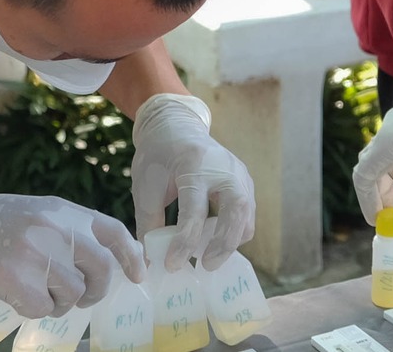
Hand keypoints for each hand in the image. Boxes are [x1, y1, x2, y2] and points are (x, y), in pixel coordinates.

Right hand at [0, 194, 143, 319]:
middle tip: (82, 298)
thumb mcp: (36, 213)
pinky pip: (44, 308)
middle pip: (102, 269)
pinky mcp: (17, 280)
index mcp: (65, 211)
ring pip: (74, 293)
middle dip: (97, 290)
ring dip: (61, 303)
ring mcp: (39, 254)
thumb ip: (67, 230)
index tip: (137, 275)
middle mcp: (58, 229)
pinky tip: (20, 298)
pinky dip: (36, 310)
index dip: (131, 256)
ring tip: (40, 294)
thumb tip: (97, 261)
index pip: (114, 232)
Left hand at [130, 95, 255, 270]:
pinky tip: (214, 243)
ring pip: (247, 213)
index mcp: (194, 165)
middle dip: (224, 242)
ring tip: (208, 259)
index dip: (184, 242)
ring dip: (231, 241)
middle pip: (237, 209)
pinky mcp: (244, 181)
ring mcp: (239, 173)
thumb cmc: (158, 157)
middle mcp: (224, 168)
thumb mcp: (145, 188)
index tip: (171, 265)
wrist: (176, 127)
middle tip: (206, 266)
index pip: (195, 210)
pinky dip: (235, 232)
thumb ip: (149, 225)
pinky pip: (247, 212)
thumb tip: (153, 262)